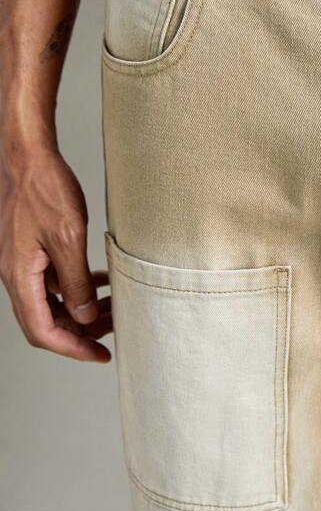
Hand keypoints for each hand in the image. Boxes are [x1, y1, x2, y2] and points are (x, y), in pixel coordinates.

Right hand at [0, 146, 111, 362]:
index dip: (73, 348)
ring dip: (82, 307)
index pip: (43, 331)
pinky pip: (54, 280)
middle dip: (81, 330)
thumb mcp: (68, 238)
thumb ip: (76, 282)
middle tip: (114, 329)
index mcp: (20, 277)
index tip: (100, 355)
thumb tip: (83, 316)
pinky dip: (77, 285)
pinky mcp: (31, 249)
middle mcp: (16, 275)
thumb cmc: (43, 188)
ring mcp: (22, 262)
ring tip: (114, 304)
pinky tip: (101, 279)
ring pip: (53, 301)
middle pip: (47, 320)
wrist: (27, 155)